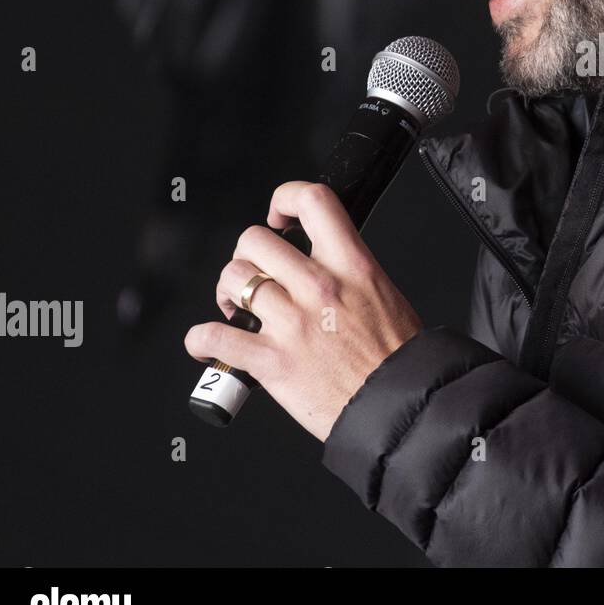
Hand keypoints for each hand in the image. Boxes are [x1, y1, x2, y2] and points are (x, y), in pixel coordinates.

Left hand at [184, 182, 422, 441]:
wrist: (402, 406)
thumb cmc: (397, 357)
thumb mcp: (384, 293)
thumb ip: (349, 271)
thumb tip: (318, 261)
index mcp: (353, 265)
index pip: (313, 201)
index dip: (285, 198)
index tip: (279, 217)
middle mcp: (320, 287)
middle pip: (255, 240)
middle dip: (247, 255)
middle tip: (255, 273)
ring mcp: (293, 323)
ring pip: (233, 279)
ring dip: (228, 292)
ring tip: (238, 307)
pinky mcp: (271, 361)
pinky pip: (212, 337)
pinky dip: (201, 341)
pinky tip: (209, 344)